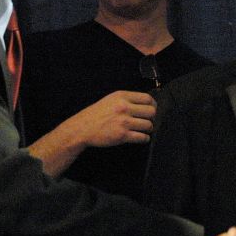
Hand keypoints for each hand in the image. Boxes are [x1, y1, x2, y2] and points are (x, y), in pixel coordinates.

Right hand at [28, 90, 154, 175]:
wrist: (82, 128)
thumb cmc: (96, 114)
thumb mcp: (110, 99)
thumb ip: (127, 99)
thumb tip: (146, 104)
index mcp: (122, 96)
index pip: (147, 98)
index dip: (153, 104)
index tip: (152, 109)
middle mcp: (124, 107)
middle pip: (151, 111)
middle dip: (152, 117)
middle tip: (148, 120)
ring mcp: (124, 122)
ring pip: (148, 125)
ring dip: (148, 129)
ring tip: (143, 130)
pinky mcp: (122, 135)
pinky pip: (142, 137)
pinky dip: (144, 138)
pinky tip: (141, 137)